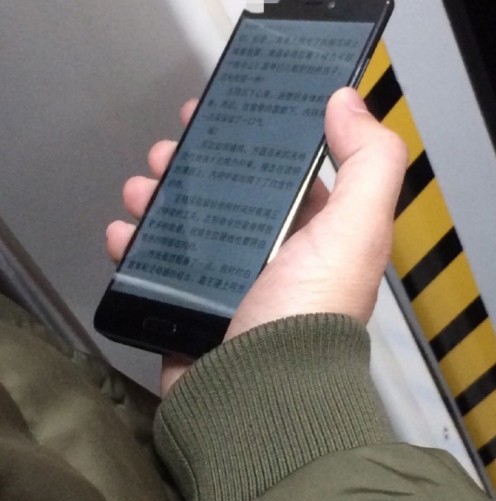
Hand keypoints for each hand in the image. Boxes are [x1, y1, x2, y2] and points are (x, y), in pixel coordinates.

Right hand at [107, 88, 406, 392]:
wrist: (258, 399)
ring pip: (187, 227)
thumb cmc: (308, 314)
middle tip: (166, 150)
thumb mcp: (356, 232)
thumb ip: (368, 163)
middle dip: (194, 167)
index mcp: (314, 236)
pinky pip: (158, 268)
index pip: (282, 173)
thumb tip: (346, 101)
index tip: (220, 112)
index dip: (254, 137)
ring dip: (159, 200)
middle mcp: (272, 258)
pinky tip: (122, 233)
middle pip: (226, 196)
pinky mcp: (188, 310)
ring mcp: (226, 285)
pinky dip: (136, 248)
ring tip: (139, 189)